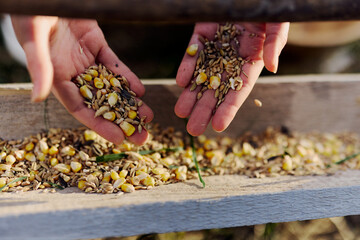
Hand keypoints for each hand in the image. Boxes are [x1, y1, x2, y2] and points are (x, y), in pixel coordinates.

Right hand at [11, 16, 152, 144]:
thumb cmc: (32, 13)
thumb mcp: (34, 38)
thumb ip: (39, 67)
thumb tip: (37, 97)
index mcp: (56, 78)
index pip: (80, 108)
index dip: (99, 125)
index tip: (119, 139)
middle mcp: (72, 73)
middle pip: (100, 103)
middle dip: (121, 120)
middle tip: (141, 136)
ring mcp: (86, 60)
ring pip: (111, 86)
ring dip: (129, 102)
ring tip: (147, 116)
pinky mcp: (96, 45)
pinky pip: (114, 65)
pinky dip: (127, 77)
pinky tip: (141, 90)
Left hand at [175, 22, 288, 135]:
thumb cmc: (269, 5)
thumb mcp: (277, 23)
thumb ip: (276, 43)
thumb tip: (273, 68)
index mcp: (252, 60)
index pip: (239, 89)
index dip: (229, 108)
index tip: (218, 126)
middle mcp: (232, 57)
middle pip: (216, 88)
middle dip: (204, 109)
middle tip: (192, 130)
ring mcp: (216, 46)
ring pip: (201, 74)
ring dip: (190, 94)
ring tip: (180, 112)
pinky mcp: (203, 33)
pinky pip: (194, 51)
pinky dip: (187, 65)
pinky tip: (180, 82)